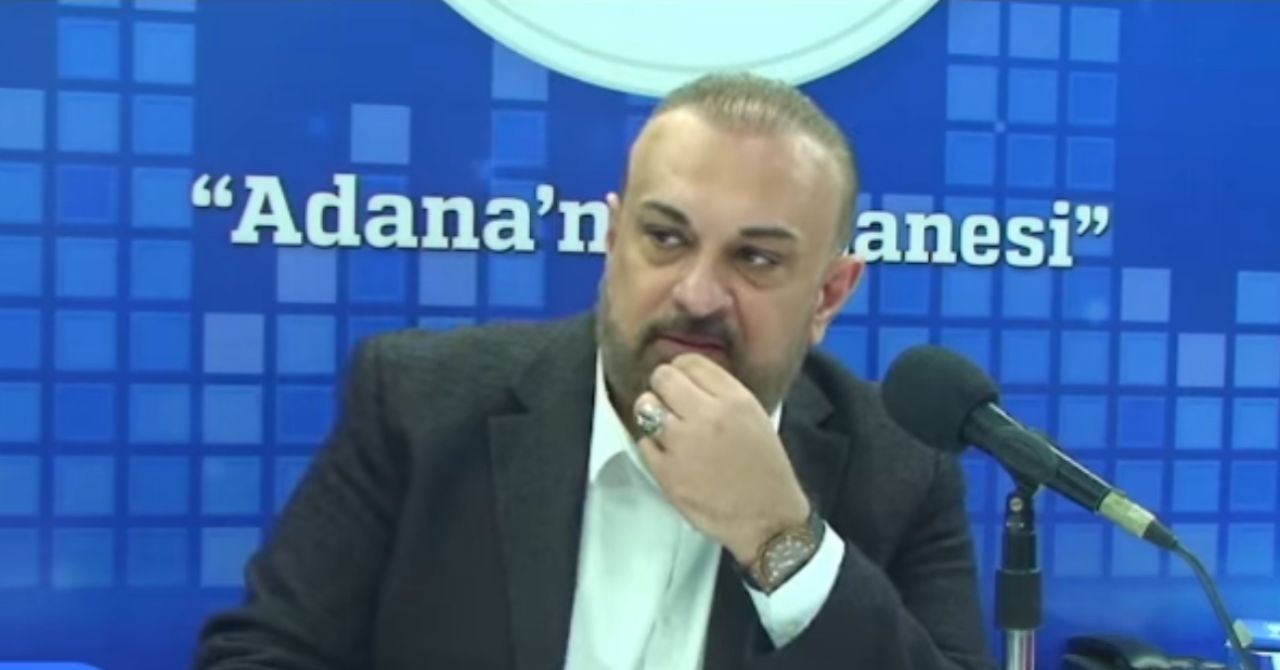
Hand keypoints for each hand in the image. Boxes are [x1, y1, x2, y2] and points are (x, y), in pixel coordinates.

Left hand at [635, 353, 810, 565]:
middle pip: (662, 377)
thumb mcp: (755, 417)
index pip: (690, 362)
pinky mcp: (666, 472)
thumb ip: (722, 394)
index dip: (681, 371)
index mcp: (734, 400)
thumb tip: (688, 378)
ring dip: (652, 413)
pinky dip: (652, 447)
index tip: (682, 384)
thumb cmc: (765, 470)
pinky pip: (643, 442)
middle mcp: (707, 416)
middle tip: (669, 403)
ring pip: (646, 406)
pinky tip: (669, 455)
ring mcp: (683, 444)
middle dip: (662, 387)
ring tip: (665, 428)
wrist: (767, 519)